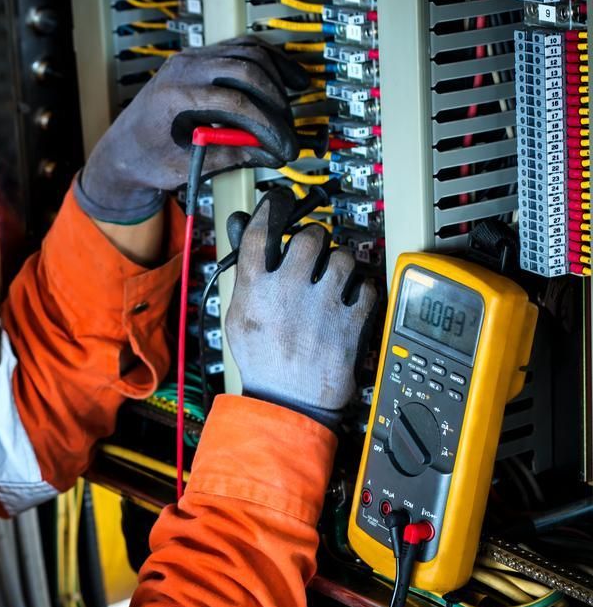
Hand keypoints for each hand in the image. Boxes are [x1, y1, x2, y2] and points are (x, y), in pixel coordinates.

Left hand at [76, 36, 308, 223]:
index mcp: (173, 96)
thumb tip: (268, 151)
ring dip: (276, 75)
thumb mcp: (186, 165)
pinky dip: (266, 61)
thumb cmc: (146, 158)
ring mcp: (191, 59)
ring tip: (295, 99)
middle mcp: (182, 69)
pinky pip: (240, 48)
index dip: (264, 122)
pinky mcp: (200, 59)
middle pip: (245, 68)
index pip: (233, 99)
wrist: (124, 149)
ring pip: (247, 51)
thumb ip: (228, 155)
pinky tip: (284, 77)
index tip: (281, 141)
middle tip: (287, 126)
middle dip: (274, 99)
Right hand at [225, 187, 376, 427]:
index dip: (271, 208)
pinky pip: (368, 286)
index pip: (261, 230)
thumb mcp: (238, 316)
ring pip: (343, 257)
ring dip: (340, 264)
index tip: (279, 202)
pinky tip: (350, 300)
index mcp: (255, 290)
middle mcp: (289, 292)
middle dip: (313, 239)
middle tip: (312, 251)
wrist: (289, 403)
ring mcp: (323, 306)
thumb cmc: (263, 361)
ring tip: (333, 280)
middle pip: (310, 236)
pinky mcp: (351, 321)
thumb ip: (244, 273)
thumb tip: (242, 231)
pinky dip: (362, 290)